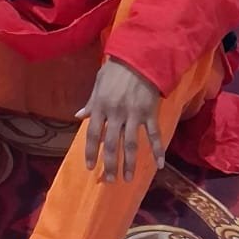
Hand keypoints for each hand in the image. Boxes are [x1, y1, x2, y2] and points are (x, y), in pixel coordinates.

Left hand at [77, 60, 163, 182]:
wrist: (138, 58)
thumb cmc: (115, 70)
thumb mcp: (98, 84)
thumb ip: (90, 102)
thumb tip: (79, 116)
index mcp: (101, 106)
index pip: (92, 134)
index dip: (90, 152)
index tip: (89, 167)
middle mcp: (116, 113)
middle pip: (111, 144)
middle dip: (110, 164)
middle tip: (109, 181)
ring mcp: (134, 114)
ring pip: (131, 144)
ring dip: (130, 164)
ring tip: (128, 179)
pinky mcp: (149, 113)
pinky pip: (154, 135)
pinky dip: (158, 151)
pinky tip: (160, 165)